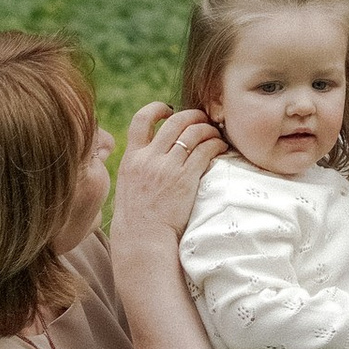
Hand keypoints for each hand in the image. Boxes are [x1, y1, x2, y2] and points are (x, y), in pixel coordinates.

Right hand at [106, 101, 223, 254]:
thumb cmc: (137, 218)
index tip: (169, 109)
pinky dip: (216, 144)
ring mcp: (167, 168)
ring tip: (215, 133)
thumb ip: (138, 166)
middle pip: (174, 121)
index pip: (140, 120)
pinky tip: (221, 147)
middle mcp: (148, 158)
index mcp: (131, 158)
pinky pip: (206, 151)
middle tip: (202, 118)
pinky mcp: (186, 179)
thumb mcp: (128, 185)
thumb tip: (150, 153)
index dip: (157, 108)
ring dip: (208, 128)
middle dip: (193, 115)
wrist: (142, 240)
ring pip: (194, 132)